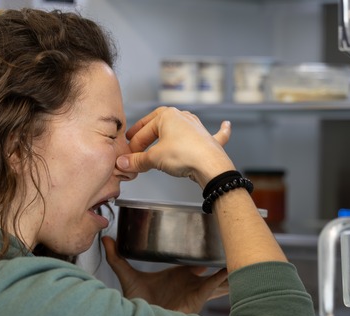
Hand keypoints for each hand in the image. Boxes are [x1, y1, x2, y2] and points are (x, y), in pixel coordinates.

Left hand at [101, 236, 228, 313]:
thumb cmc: (137, 303)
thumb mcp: (128, 275)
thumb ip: (117, 257)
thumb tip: (107, 239)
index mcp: (178, 276)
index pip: (195, 263)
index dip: (203, 256)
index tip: (209, 244)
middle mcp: (190, 282)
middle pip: (211, 273)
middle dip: (223, 266)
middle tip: (237, 251)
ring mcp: (196, 290)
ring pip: (217, 279)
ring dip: (229, 273)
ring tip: (245, 261)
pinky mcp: (198, 297)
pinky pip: (214, 286)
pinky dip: (224, 279)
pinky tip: (232, 271)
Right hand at [117, 107, 235, 187]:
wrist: (210, 165)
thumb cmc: (184, 155)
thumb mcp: (155, 158)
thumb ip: (138, 161)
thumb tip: (123, 163)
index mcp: (167, 116)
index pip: (144, 130)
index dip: (133, 144)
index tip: (128, 155)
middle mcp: (183, 117)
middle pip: (159, 126)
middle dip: (147, 135)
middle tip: (137, 145)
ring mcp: (197, 128)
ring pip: (180, 129)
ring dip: (169, 136)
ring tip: (160, 145)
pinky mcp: (210, 140)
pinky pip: (216, 133)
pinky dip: (220, 131)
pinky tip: (226, 125)